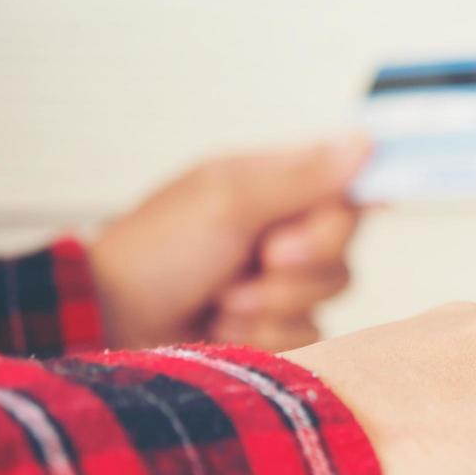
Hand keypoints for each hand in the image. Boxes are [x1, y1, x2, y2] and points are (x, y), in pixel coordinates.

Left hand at [90, 137, 370, 350]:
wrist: (111, 323)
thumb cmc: (157, 252)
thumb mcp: (230, 202)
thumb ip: (304, 178)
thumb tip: (364, 139)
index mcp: (276, 185)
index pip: (346, 189)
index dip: (340, 213)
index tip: (306, 227)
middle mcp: (285, 230)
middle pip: (343, 248)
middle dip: (297, 263)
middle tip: (255, 258)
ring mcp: (281, 282)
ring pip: (327, 296)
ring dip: (270, 303)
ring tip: (221, 300)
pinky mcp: (276, 328)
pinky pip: (307, 334)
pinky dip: (261, 334)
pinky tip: (221, 327)